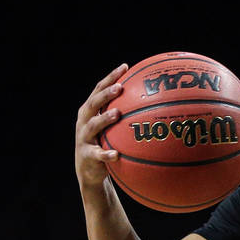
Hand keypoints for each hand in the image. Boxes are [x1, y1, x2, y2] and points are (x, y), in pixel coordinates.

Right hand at [75, 64, 127, 189]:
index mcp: (90, 112)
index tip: (125, 66)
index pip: (99, 90)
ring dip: (104, 119)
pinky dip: (107, 154)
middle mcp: (84, 122)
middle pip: (93, 103)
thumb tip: (155, 105)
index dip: (111, 77)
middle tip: (120, 88)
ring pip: (92, 125)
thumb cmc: (105, 146)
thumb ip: (124, 117)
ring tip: (117, 114)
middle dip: (106, 94)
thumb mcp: (112, 130)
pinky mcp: (87, 156)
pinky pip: (98, 155)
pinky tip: (117, 155)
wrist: (90, 173)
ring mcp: (84, 138)